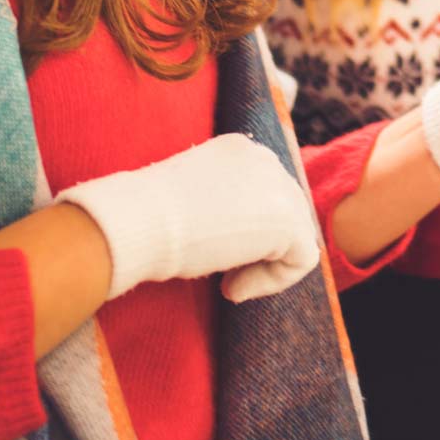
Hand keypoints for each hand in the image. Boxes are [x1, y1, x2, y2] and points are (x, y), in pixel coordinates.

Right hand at [56, 133, 320, 302]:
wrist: (137, 220)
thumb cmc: (146, 219)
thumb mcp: (189, 202)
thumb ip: (222, 208)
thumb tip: (243, 239)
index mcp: (239, 150)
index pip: (264, 194)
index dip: (247, 231)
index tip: (211, 252)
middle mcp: (265, 158)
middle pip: (286, 212)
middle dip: (260, 248)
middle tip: (222, 274)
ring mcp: (280, 186)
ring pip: (295, 236)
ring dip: (263, 266)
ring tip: (225, 283)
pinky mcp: (288, 220)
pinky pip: (301, 260)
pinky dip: (271, 282)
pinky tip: (232, 289)